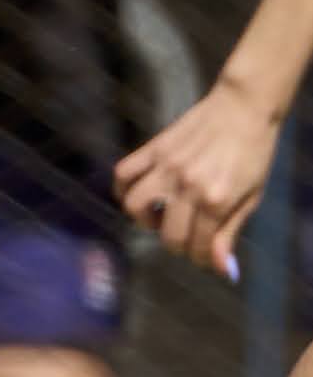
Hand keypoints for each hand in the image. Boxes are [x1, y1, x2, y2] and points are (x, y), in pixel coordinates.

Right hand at [117, 85, 279, 274]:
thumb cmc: (254, 152)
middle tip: (184, 236)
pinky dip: (122, 188)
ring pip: (133, 205)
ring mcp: (167, 167)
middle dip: (176, 244)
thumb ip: (230, 231)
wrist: (245, 107)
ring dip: (143, 219)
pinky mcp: (154, 149)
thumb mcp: (251, 195)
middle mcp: (188, 186)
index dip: (199, 256)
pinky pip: (123, 173)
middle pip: (168, 233)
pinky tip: (135, 193)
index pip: (196, 245)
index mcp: (217, 199)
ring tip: (158, 215)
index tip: (202, 253)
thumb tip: (220, 269)